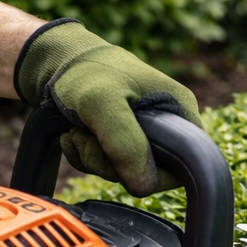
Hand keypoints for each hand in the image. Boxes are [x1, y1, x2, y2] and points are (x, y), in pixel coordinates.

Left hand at [14, 19, 203, 195]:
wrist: (59, 61)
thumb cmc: (87, 72)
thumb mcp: (103, 102)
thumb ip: (125, 143)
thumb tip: (144, 185)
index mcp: (179, 111)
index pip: (186, 165)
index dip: (153, 172)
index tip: (118, 154)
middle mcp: (166, 126)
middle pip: (150, 173)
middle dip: (112, 163)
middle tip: (88, 137)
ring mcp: (143, 135)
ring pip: (124, 173)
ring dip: (92, 158)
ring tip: (78, 130)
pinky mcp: (120, 142)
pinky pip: (106, 168)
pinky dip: (84, 157)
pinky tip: (73, 135)